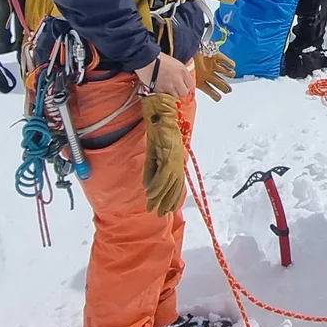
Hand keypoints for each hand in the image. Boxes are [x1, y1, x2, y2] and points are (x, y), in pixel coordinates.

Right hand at [136, 53, 195, 98]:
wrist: (146, 60)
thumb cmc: (158, 58)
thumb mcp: (174, 62)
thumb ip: (179, 72)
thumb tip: (181, 78)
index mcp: (182, 71)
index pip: (191, 84)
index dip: (187, 85)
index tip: (183, 85)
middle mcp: (178, 80)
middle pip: (184, 92)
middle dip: (180, 91)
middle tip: (175, 89)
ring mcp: (169, 86)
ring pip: (175, 96)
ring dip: (172, 94)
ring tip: (167, 89)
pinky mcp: (160, 91)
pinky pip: (165, 96)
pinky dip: (163, 94)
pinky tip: (160, 89)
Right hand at [139, 92, 187, 214]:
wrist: (160, 112)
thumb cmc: (157, 129)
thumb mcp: (153, 153)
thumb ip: (152, 170)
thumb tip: (148, 187)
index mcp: (176, 159)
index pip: (176, 183)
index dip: (171, 197)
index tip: (165, 209)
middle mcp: (178, 160)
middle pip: (175, 186)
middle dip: (167, 201)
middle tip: (159, 214)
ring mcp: (175, 157)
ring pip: (169, 183)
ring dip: (160, 197)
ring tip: (153, 207)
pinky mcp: (169, 153)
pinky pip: (163, 173)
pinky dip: (157, 185)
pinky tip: (150, 194)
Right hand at [193, 49, 235, 101]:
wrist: (187, 49)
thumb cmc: (188, 63)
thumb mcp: (190, 77)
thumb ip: (193, 85)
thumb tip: (193, 91)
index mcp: (200, 80)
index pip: (208, 90)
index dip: (214, 95)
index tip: (218, 98)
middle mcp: (208, 73)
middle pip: (219, 82)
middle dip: (224, 87)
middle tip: (228, 90)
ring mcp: (213, 65)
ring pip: (224, 72)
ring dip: (229, 74)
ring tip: (231, 75)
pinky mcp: (216, 56)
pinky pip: (225, 60)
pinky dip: (230, 63)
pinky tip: (232, 66)